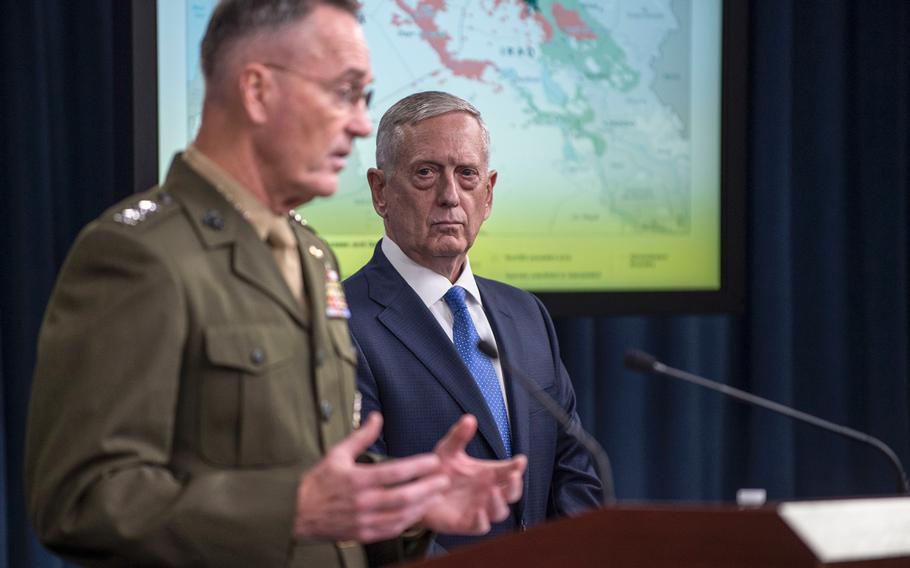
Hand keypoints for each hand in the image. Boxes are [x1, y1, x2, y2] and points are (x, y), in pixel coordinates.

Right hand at [293, 412, 448, 542]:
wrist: (296, 512)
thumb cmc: (318, 482)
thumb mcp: (337, 453)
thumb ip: (361, 436)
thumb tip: (377, 417)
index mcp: (357, 479)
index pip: (395, 471)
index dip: (418, 466)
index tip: (433, 461)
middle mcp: (363, 501)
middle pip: (403, 496)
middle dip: (428, 488)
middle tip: (444, 480)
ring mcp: (363, 520)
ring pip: (401, 515)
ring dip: (422, 506)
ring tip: (436, 496)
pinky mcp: (363, 534)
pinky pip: (391, 530)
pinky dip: (408, 522)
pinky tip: (418, 513)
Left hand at [421, 415, 526, 533]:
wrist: (419, 491)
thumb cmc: (439, 470)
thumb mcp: (448, 450)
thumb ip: (459, 436)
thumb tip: (469, 418)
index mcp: (488, 474)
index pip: (509, 470)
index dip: (517, 466)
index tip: (520, 460)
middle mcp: (488, 492)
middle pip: (512, 493)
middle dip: (515, 485)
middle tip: (513, 475)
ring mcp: (479, 508)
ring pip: (500, 511)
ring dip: (499, 503)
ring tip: (493, 491)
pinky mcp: (466, 523)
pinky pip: (480, 526)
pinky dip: (482, 520)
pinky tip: (479, 512)